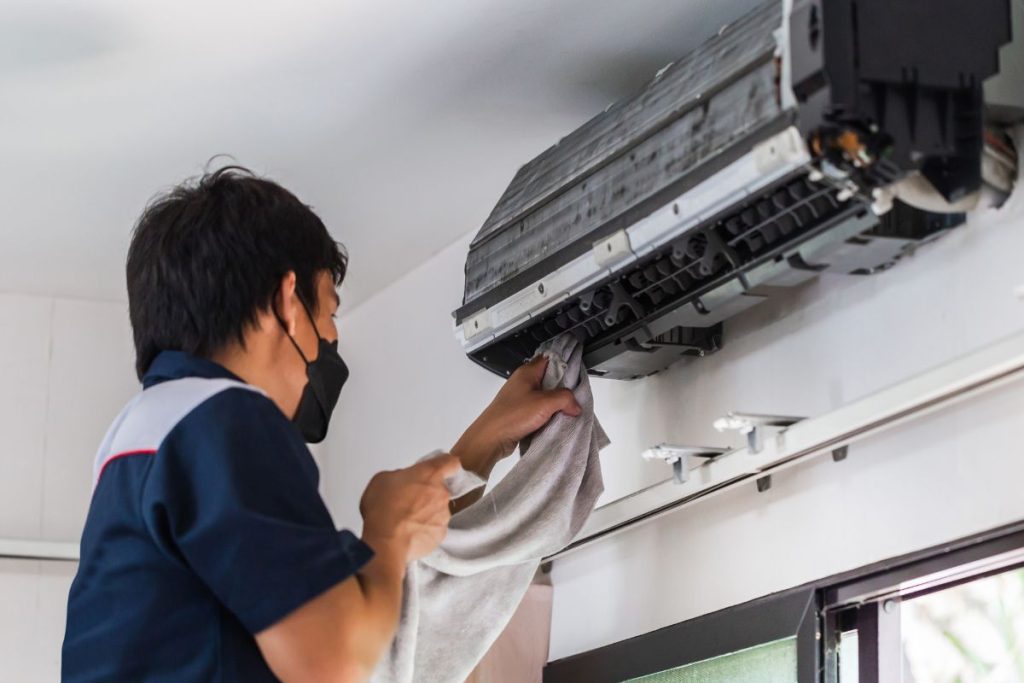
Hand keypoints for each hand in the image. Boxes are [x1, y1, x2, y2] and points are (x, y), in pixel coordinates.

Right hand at [358, 452, 459, 562]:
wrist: (385, 542)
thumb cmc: (383, 510)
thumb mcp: (382, 479)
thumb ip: (399, 475)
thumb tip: (402, 481)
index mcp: (430, 474)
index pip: (450, 462)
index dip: (445, 464)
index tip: (438, 467)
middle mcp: (441, 493)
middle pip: (441, 489)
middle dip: (427, 493)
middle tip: (408, 499)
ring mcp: (443, 515)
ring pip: (437, 510)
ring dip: (425, 512)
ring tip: (405, 519)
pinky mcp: (441, 534)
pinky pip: (434, 528)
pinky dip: (425, 529)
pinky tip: (408, 532)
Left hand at [453, 354, 581, 472]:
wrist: (492, 438)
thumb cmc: (511, 416)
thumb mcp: (545, 402)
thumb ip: (565, 398)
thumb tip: (575, 404)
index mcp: (527, 372)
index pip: (550, 359)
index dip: (564, 364)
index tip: (576, 374)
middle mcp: (523, 382)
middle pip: (549, 379)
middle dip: (562, 389)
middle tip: (573, 397)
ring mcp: (521, 398)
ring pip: (545, 396)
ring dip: (555, 404)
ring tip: (565, 411)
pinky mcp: (520, 412)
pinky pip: (539, 410)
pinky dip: (547, 415)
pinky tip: (553, 421)